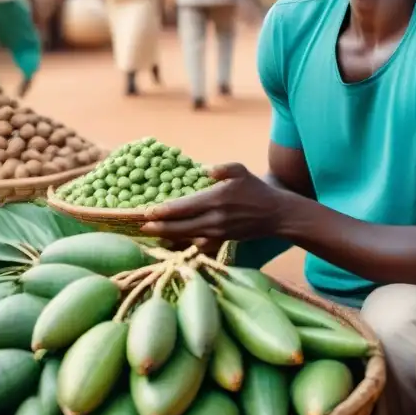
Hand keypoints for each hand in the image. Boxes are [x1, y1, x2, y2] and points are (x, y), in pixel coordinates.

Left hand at [140, 163, 280, 240]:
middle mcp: (214, 219)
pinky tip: (171, 242)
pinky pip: (197, 246)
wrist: (275, 215)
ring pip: (186, 237)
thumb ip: (222, 168)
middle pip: (180, 226)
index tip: (147, 211)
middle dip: (158, 227)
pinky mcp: (221, 241)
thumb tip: (204, 170)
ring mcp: (217, 233)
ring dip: (167, 236)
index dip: (163, 211)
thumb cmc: (256, 190)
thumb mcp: (241, 171)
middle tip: (140, 225)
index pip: (183, 207)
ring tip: (151, 233)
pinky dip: (183, 245)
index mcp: (216, 199)